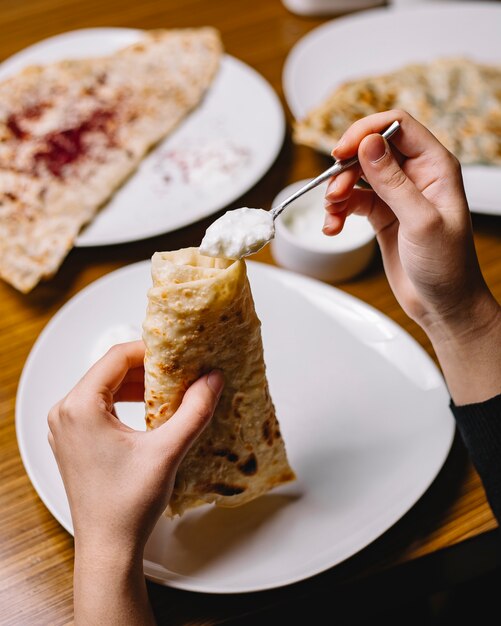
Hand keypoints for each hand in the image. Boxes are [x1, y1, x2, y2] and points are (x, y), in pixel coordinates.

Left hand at [48, 340, 223, 623]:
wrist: (108, 547)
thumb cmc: (127, 504)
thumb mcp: (168, 450)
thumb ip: (195, 410)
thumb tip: (213, 379)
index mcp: (80, 407)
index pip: (117, 356)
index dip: (151, 350)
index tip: (178, 354)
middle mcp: (66, 413)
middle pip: (110, 370)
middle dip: (148, 369)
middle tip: (180, 371)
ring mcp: (66, 428)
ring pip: (106, 387)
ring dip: (139, 385)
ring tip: (170, 390)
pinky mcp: (73, 441)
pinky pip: (100, 406)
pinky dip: (126, 402)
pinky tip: (152, 411)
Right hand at [323, 110, 500, 403]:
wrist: (443, 305)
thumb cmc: (447, 266)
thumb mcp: (420, 221)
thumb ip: (393, 181)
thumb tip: (369, 144)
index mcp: (436, 167)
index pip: (397, 127)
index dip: (366, 132)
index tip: (341, 151)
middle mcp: (416, 176)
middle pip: (371, 149)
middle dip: (346, 167)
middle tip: (333, 191)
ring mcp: (398, 195)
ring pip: (358, 175)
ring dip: (338, 191)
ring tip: (332, 214)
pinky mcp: (383, 215)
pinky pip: (353, 201)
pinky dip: (338, 211)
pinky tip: (333, 227)